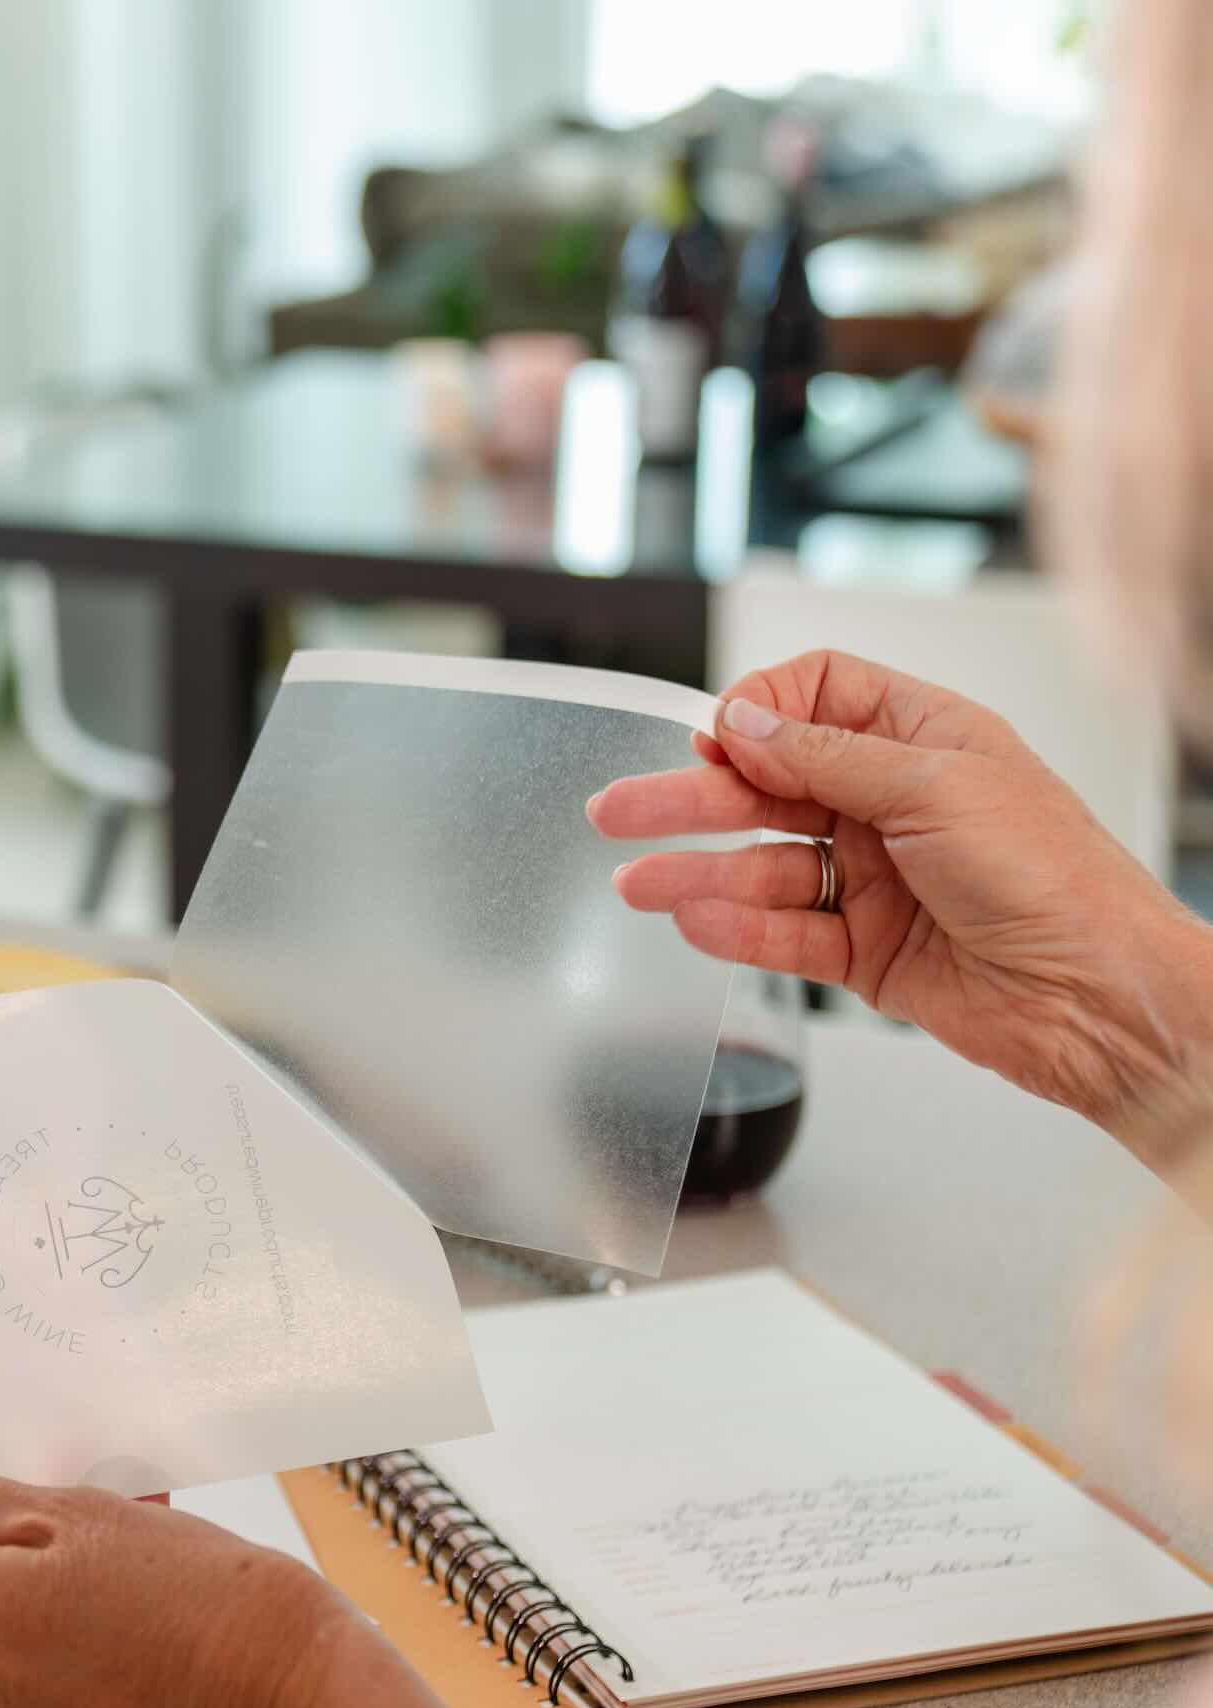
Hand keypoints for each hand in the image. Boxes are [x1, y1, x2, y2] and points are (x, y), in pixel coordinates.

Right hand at [588, 649, 1212, 1169]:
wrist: (1099, 999)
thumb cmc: (1057, 878)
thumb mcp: (935, 787)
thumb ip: (827, 755)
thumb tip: (742, 721)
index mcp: (923, 739)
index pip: (814, 698)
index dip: (756, 714)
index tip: (714, 740)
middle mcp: (892, 803)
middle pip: (768, 787)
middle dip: (690, 798)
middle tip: (618, 809)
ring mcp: (876, 878)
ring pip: (764, 866)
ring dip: (698, 873)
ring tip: (636, 883)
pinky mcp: (866, 950)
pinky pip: (784, 933)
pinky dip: (738, 929)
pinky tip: (694, 921)